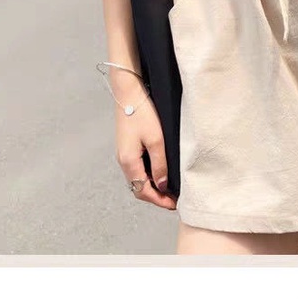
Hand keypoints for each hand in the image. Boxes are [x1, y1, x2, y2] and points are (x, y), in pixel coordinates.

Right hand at [115, 94, 177, 209]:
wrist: (129, 93)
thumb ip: (160, 164)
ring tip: (169, 188)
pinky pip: (137, 168)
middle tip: (174, 199)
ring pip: (138, 179)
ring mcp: (124, 154)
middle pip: (138, 188)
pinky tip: (160, 172)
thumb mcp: (156, 140)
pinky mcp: (127, 146)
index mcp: (128, 162)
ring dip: (152, 187)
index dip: (159, 201)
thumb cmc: (142, 113)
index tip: (174, 205)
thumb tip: (163, 185)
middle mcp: (123, 161)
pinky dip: (148, 176)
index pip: (143, 191)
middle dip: (156, 197)